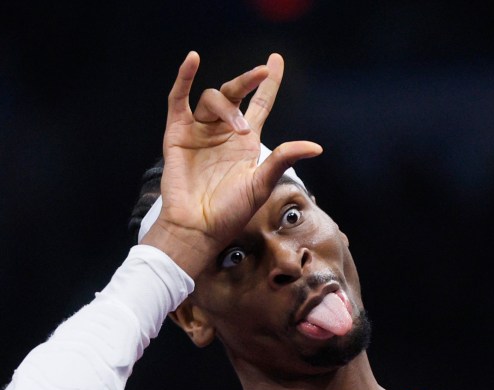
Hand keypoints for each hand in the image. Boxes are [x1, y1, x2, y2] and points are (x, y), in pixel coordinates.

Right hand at [142, 51, 321, 275]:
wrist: (198, 226)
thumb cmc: (230, 212)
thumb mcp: (261, 184)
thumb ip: (284, 159)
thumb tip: (316, 146)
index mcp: (247, 141)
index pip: (260, 103)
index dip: (268, 83)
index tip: (276, 60)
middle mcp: (223, 131)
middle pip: (236, 93)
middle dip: (249, 82)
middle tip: (262, 74)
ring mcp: (199, 130)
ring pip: (212, 98)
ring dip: (227, 107)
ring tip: (239, 130)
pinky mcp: (177, 133)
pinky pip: (178, 99)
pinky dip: (184, 78)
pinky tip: (192, 60)